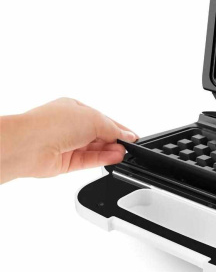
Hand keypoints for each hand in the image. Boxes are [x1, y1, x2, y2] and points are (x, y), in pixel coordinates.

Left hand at [0, 98, 137, 182]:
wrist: (28, 144)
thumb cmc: (52, 123)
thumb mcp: (93, 119)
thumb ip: (113, 129)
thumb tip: (127, 135)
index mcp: (74, 109)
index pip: (102, 119)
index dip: (119, 127)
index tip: (132, 136)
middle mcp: (69, 127)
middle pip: (100, 135)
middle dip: (116, 140)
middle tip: (130, 146)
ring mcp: (66, 144)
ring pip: (95, 149)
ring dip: (111, 151)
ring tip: (125, 153)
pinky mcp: (65, 162)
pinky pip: (89, 161)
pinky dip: (103, 160)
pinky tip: (115, 158)